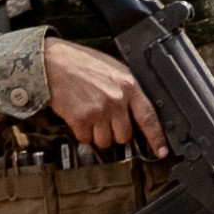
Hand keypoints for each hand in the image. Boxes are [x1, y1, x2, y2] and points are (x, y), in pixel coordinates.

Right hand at [36, 34, 163, 152]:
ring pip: (106, 141)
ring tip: (91, 117)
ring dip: (98, 135)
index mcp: (128, 85)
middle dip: (116, 132)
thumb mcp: (113, 69)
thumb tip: (135, 110)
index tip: (161, 150)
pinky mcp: (81, 119)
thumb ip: (127, 89)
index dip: (156, 137)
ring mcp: (98, 111)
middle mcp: (116, 100)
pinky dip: (82, 133)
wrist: (52, 62)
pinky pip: (86, 139)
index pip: (149, 117)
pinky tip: (79, 118)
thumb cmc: (80, 63)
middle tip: (106, 120)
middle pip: (125, 135)